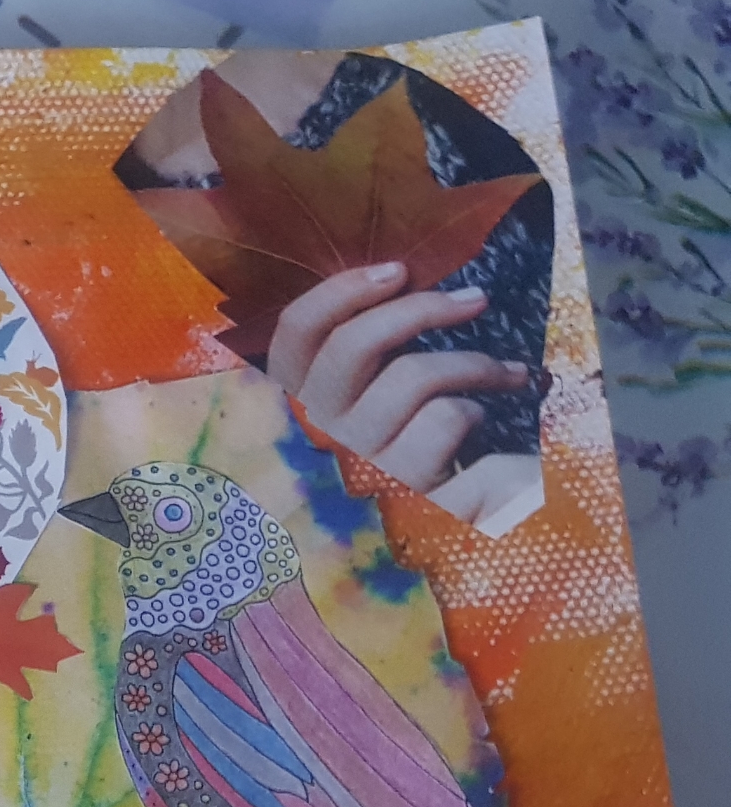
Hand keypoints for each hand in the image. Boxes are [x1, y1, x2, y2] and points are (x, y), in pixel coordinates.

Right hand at [266, 262, 531, 492]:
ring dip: (477, 364)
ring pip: (412, 377)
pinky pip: (447, 419)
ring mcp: (361, 461)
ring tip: (510, 371)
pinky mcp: (408, 487)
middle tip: (475, 300)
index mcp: (300, 400)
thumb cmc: (410, 446)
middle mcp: (320, 431)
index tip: (399, 271)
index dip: (342, 292)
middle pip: (354, 346)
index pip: (295, 333)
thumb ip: (364, 349)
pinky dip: (477, 409)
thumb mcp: (371, 398)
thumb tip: (401, 280)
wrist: (444, 535)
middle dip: (423, 309)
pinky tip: (487, 421)